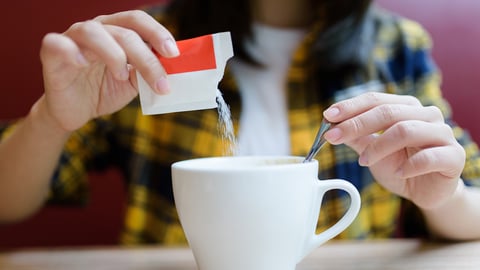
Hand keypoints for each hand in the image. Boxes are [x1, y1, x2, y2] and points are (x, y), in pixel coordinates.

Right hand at [38, 10, 178, 130]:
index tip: (174, 54)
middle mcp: (96, 30)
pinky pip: (57, 43)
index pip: (138, 21)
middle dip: (146, 58)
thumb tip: (171, 68)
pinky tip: (82, 64)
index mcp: (116, 32)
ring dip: (114, 55)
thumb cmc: (104, 90)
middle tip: (161, 82)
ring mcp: (72, 39)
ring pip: (93, 32)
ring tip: (122, 76)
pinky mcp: (51, 54)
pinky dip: (70, 51)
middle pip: (123, 31)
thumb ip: (147, 72)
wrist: (76, 112)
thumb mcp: (133, 83)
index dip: (157, 33)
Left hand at [323, 92, 465, 209]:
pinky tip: (397, 172)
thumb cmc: (400, 166)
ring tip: (364, 161)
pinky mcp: (453, 156)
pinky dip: (407, 166)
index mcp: (407, 107)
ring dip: (378, 147)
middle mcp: (427, 115)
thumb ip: (355, 137)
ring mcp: (443, 134)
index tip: (327, 116)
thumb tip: (331, 126)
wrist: (426, 191)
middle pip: (388, 112)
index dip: (350, 107)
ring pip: (405, 130)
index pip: (375, 100)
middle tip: (333, 137)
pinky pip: (427, 157)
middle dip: (356, 124)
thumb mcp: (372, 151)